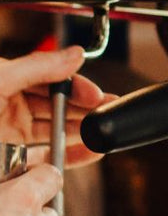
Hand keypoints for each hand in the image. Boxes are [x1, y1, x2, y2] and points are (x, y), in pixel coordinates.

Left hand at [0, 46, 115, 166]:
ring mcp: (12, 133)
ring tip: (104, 132)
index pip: (52, 77)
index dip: (77, 86)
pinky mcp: (14, 161)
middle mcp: (10, 105)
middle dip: (87, 108)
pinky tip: (91, 152)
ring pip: (57, 130)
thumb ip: (37, 66)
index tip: (97, 95)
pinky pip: (48, 158)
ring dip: (83, 131)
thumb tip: (75, 55)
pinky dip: (72, 156)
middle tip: (109, 112)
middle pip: (58, 104)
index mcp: (7, 79)